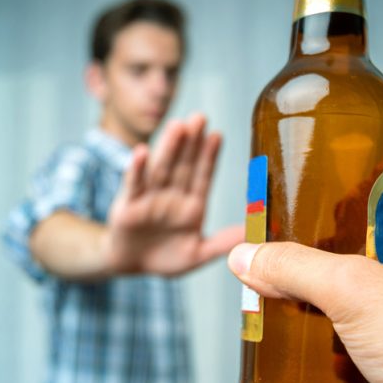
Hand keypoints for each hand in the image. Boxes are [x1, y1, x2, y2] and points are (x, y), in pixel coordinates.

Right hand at [105, 113, 243, 275]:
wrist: (131, 264)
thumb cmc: (166, 257)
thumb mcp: (198, 253)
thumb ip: (222, 243)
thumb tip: (253, 233)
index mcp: (192, 205)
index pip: (203, 175)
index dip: (209, 156)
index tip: (218, 135)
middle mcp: (172, 195)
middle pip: (183, 165)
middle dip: (192, 142)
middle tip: (200, 118)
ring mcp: (150, 197)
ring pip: (161, 168)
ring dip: (168, 147)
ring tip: (177, 126)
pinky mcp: (128, 205)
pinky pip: (133, 184)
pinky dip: (137, 168)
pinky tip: (142, 151)